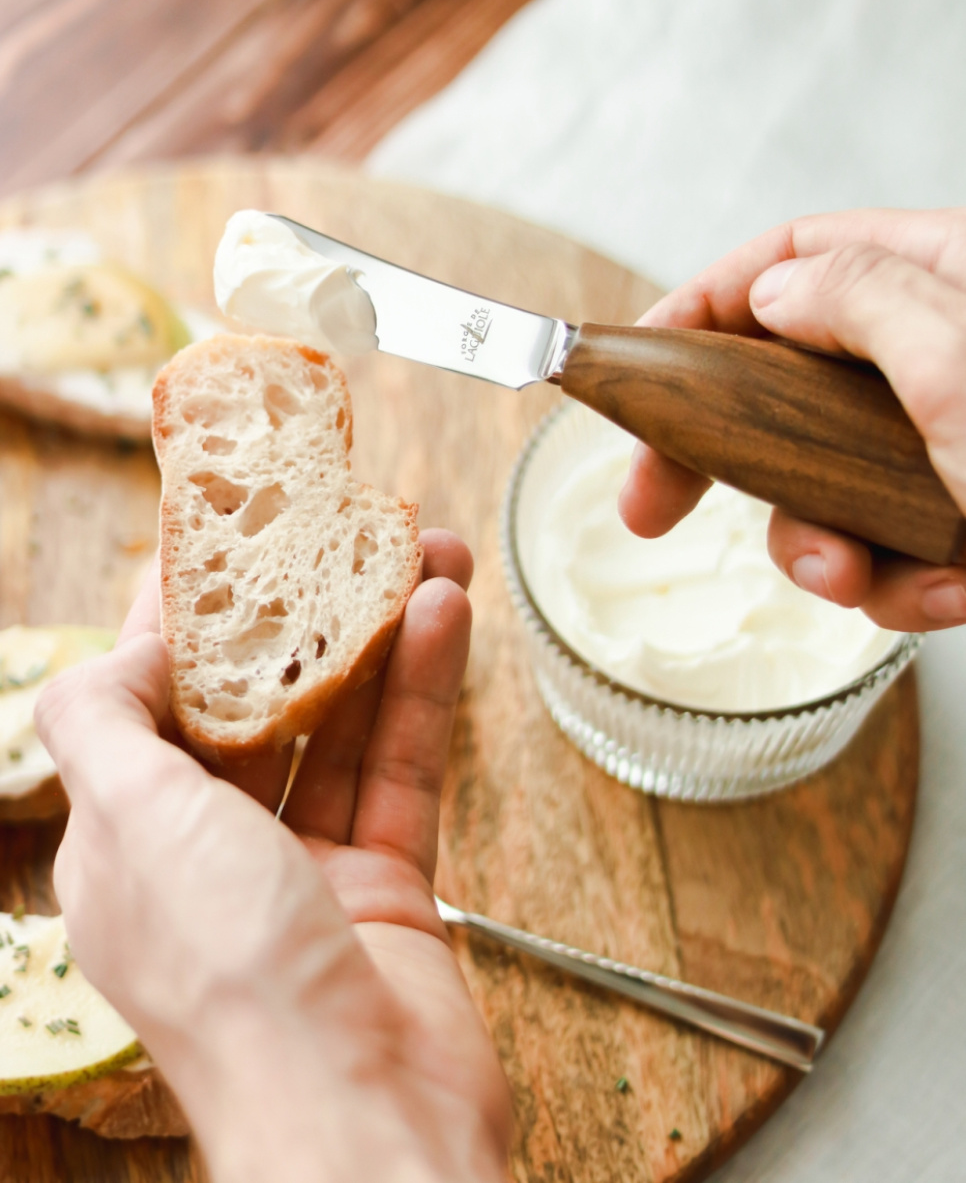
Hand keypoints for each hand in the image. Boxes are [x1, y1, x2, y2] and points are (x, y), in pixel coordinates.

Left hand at [35, 531, 510, 1182]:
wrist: (363, 1121)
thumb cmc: (231, 979)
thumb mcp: (133, 828)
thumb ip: (100, 726)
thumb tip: (113, 653)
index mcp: (129, 844)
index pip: (149, 701)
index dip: (181, 615)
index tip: (219, 536)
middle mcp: (211, 854)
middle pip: (256, 705)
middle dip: (300, 616)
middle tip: (346, 533)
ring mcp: (304, 872)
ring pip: (342, 727)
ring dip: (379, 637)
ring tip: (426, 552)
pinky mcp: (386, 885)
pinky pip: (403, 768)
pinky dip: (424, 692)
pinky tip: (446, 618)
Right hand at [618, 208, 965, 631]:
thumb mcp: (958, 358)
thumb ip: (857, 299)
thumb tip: (770, 290)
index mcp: (945, 274)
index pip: (798, 255)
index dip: (706, 300)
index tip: (633, 356)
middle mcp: (940, 351)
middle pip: (790, 380)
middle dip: (724, 455)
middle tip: (649, 505)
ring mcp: (950, 441)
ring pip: (831, 483)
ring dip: (823, 545)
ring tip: (851, 572)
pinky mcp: (962, 518)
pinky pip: (892, 551)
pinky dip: (904, 586)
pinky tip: (951, 590)